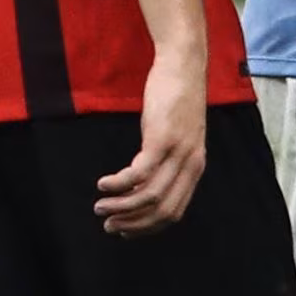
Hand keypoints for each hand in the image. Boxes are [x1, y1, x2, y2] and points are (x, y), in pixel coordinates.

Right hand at [96, 49, 206, 235]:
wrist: (183, 66)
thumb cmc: (176, 99)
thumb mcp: (179, 135)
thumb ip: (169, 159)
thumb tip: (144, 183)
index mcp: (195, 166)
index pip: (175, 211)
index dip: (148, 227)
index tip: (126, 229)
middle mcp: (190, 163)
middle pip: (162, 210)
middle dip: (133, 223)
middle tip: (109, 224)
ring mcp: (177, 152)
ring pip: (149, 196)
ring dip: (121, 207)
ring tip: (101, 206)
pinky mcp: (161, 138)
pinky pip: (138, 173)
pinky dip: (118, 184)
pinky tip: (103, 184)